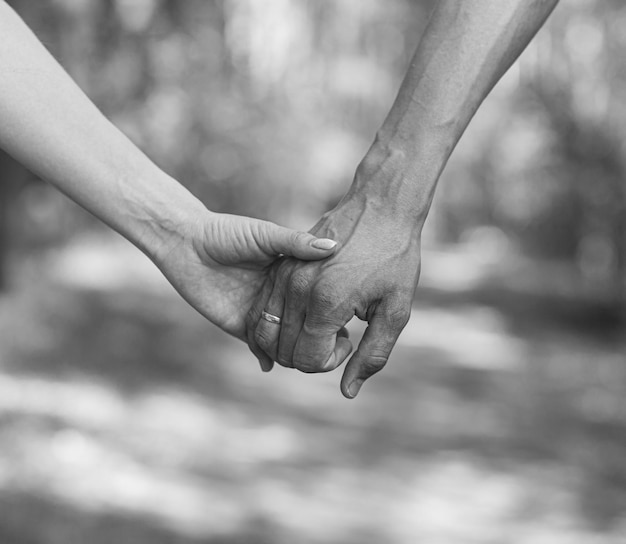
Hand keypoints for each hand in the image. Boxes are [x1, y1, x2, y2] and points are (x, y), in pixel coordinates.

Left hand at [151, 211, 336, 365]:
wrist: (186, 244)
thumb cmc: (226, 233)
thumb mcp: (266, 235)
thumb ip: (296, 243)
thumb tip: (333, 247)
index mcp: (290, 274)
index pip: (319, 298)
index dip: (335, 309)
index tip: (351, 319)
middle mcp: (279, 296)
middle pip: (306, 323)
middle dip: (320, 337)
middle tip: (334, 348)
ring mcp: (260, 312)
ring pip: (285, 340)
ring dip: (295, 351)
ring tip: (308, 358)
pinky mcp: (240, 325)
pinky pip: (259, 347)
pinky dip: (268, 358)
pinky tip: (273, 362)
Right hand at [246, 191, 420, 397]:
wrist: (381, 207)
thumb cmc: (395, 259)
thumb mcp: (395, 311)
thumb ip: (371, 354)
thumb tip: (347, 392)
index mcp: (326, 304)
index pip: (305, 360)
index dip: (328, 362)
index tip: (349, 340)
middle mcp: (297, 290)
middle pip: (283, 350)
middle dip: (308, 354)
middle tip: (339, 334)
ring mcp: (284, 275)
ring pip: (267, 331)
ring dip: (290, 340)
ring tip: (322, 324)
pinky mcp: (281, 265)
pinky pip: (265, 308)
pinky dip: (277, 323)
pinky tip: (306, 314)